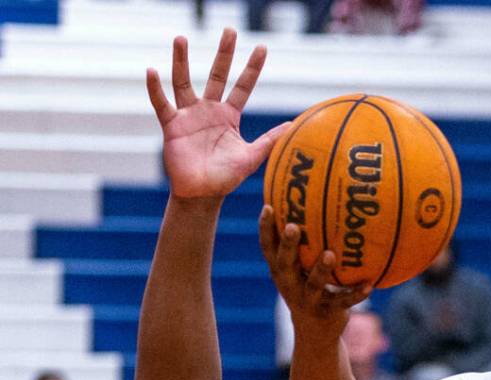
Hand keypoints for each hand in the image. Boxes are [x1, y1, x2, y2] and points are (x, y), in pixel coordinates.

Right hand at [146, 29, 288, 199]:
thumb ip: (270, 140)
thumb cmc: (226, 177)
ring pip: (184, 82)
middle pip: (217, 75)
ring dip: (181, 60)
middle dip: (224, 54)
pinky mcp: (172, 125)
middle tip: (229, 30)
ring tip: (181, 38)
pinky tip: (151, 70)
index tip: (262, 47)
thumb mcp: (252, 156)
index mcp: (229, 116)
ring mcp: (189, 116)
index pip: (243, 86)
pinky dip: (155, 88)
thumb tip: (294, 125)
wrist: (202, 194)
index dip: (252, 68)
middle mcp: (209, 110)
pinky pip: (162, 103)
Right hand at [260, 206, 370, 339]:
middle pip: (285, 263)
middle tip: (293, 226)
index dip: (265, 229)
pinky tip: (370, 285)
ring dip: (321, 269)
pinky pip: (343, 302)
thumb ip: (305, 245)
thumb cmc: (309, 289)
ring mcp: (307, 300)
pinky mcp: (327, 312)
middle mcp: (289, 285)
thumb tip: (316, 204)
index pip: (268, 248)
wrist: (315, 333)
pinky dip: (356, 294)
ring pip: (313, 284)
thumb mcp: (302, 269)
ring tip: (330, 254)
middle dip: (288, 245)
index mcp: (281, 272)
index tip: (269, 206)